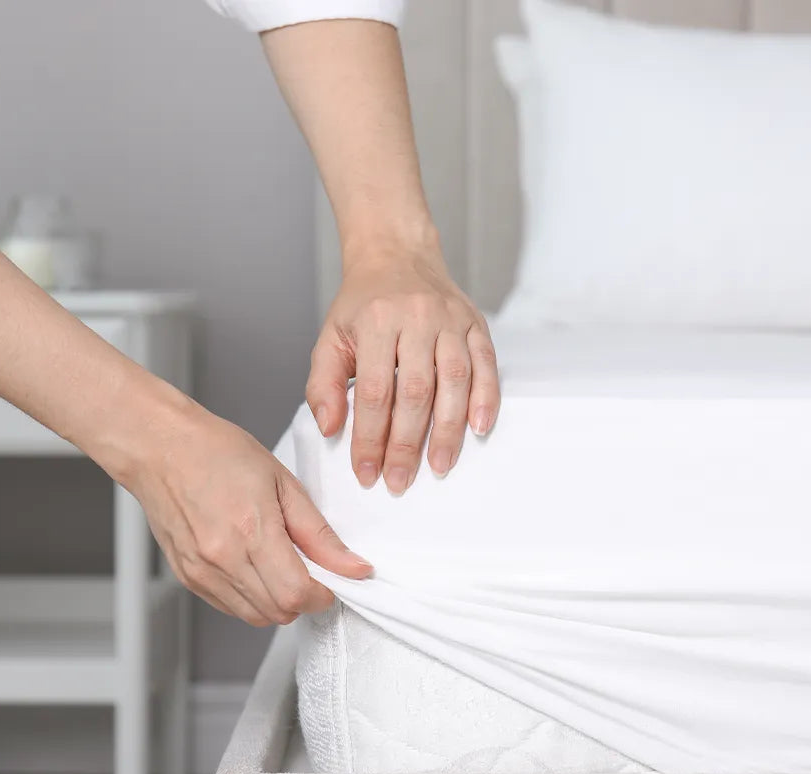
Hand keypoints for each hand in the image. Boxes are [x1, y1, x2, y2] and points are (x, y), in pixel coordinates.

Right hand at [117, 399, 372, 626]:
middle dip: (303, 598)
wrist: (161, 447)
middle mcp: (222, 558)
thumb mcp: (283, 482)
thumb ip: (319, 533)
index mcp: (250, 530)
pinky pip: (230, 607)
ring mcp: (202, 571)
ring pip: (255, 617)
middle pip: (278, 612)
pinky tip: (252, 565)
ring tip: (277, 563)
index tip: (330, 579)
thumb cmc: (217, 453)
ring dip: (277, 601)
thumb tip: (352, 566)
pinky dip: (251, 598)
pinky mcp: (188, 577)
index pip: (296, 594)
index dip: (323, 594)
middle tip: (306, 567)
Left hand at [307, 246, 498, 494]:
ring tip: (439, 466)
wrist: (397, 255)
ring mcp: (450, 320)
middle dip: (407, 443)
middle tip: (400, 480)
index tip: (367, 471)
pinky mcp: (476, 322)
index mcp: (376, 322)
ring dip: (448, 429)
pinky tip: (479, 428)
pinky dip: (486, 398)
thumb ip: (324, 385)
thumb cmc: (363, 305)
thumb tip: (331, 428)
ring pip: (454, 380)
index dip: (371, 437)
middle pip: (415, 391)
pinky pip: (486, 364)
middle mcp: (416, 318)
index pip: (374, 392)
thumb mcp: (330, 338)